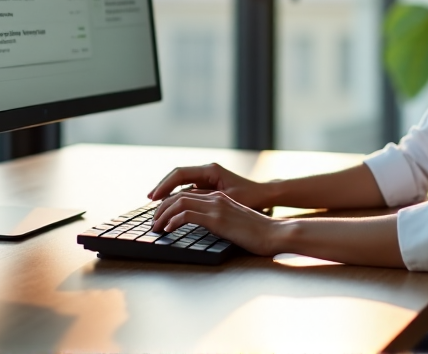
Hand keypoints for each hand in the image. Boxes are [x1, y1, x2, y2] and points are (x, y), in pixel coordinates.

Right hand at [147, 162, 272, 209]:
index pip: (180, 173)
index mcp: (210, 170)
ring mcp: (206, 177)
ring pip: (181, 181)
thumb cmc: (250, 196)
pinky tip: (169, 204)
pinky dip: (177, 194)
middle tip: (149, 200)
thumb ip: (205, 197)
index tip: (154, 197)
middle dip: (162, 187)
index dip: (165, 185)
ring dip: (168, 191)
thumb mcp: (226, 198)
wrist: (264, 195)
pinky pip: (187, 187)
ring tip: (155, 203)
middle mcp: (206, 170)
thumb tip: (183, 200)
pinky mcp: (208, 184)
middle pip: (177, 176)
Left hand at [152, 189, 283, 255]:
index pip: (186, 194)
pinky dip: (174, 221)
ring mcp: (216, 206)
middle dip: (161, 208)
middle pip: (179, 195)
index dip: (169, 203)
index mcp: (219, 197)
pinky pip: (187, 215)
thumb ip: (219, 220)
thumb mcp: (234, 223)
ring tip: (156, 227)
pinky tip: (168, 229)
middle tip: (153, 222)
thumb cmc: (257, 233)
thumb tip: (204, 228)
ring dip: (163, 215)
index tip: (160, 216)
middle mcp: (215, 198)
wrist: (274, 233)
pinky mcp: (217, 218)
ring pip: (179, 202)